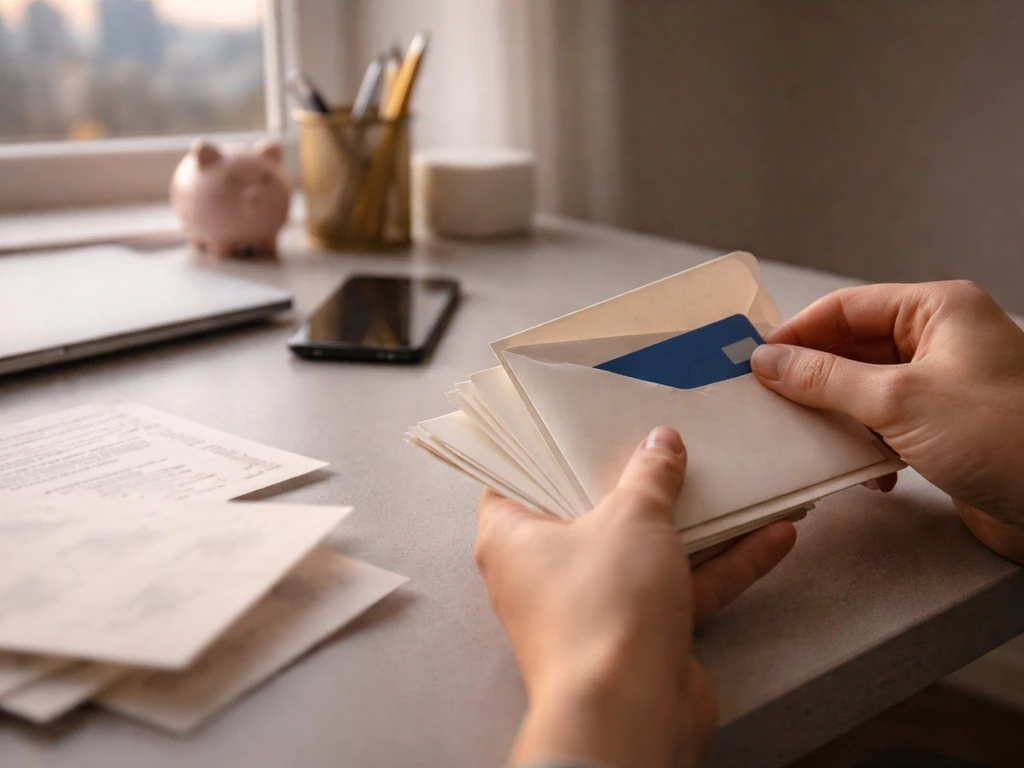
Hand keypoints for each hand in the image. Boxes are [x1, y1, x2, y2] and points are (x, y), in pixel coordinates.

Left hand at [475, 427, 795, 767]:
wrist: (630, 712)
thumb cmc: (602, 609)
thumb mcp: (630, 519)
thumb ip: (649, 476)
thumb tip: (660, 443)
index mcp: (512, 538)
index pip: (515, 479)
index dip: (545, 448)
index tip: (576, 422)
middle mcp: (545, 573)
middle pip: (588, 511)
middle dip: (630, 479)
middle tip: (658, 438)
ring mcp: (594, 606)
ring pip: (643, 552)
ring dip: (694, 522)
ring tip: (733, 481)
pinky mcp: (638, 635)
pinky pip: (679, 588)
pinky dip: (722, 565)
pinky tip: (772, 538)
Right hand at [750, 280, 1023, 562]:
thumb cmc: (1003, 436)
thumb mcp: (898, 400)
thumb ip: (825, 379)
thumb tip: (769, 361)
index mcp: (939, 310)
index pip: (846, 308)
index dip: (797, 333)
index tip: (757, 361)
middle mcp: (942, 340)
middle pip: (853, 348)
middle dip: (814, 379)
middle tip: (771, 402)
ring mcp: (945, 385)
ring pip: (865, 389)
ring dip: (839, 418)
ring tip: (812, 439)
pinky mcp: (945, 427)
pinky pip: (886, 424)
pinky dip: (867, 445)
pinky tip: (866, 472)